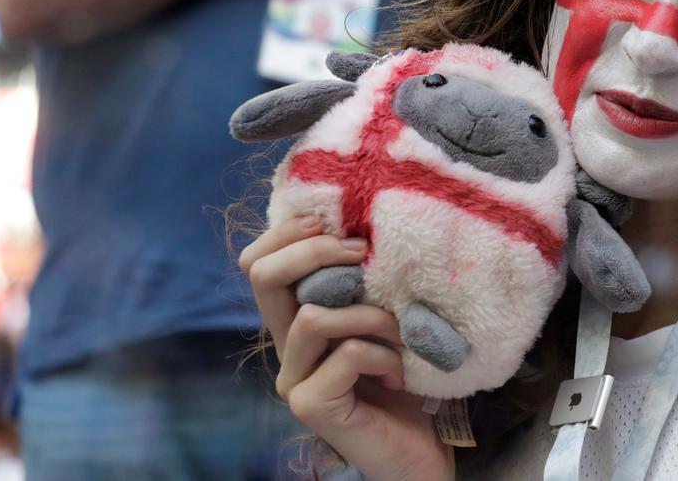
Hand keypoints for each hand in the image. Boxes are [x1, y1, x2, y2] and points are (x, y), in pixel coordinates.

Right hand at [240, 217, 453, 480]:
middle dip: (316, 252)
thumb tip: (364, 227)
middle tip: (363, 253)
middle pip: (263, 277)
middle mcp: (284, 349)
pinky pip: (346, 355)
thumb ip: (362, 283)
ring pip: (313, 317)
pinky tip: (399, 374)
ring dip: (370, 315)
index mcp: (295, 321)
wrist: (418, 450)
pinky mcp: (311, 406)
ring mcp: (293, 380)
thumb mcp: (382, 316)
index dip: (289, 234)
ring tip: (400, 334)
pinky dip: (382, 355)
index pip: (258, 263)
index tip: (339, 227)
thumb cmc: (405, 378)